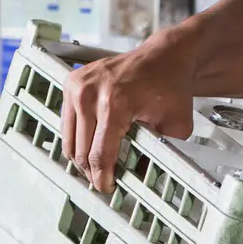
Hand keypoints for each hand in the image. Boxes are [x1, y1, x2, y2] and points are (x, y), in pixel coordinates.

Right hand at [62, 23, 202, 192]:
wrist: (164, 56)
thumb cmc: (170, 85)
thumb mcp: (176, 126)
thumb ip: (160, 153)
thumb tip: (141, 177)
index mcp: (115, 103)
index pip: (100, 154)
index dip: (102, 177)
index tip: (107, 187)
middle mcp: (91, 93)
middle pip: (81, 150)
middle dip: (92, 171)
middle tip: (103, 180)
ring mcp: (78, 86)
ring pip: (69, 139)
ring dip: (81, 156)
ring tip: (97, 166)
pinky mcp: (71, 82)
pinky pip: (67, 121)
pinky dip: (78, 136)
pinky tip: (92, 143)